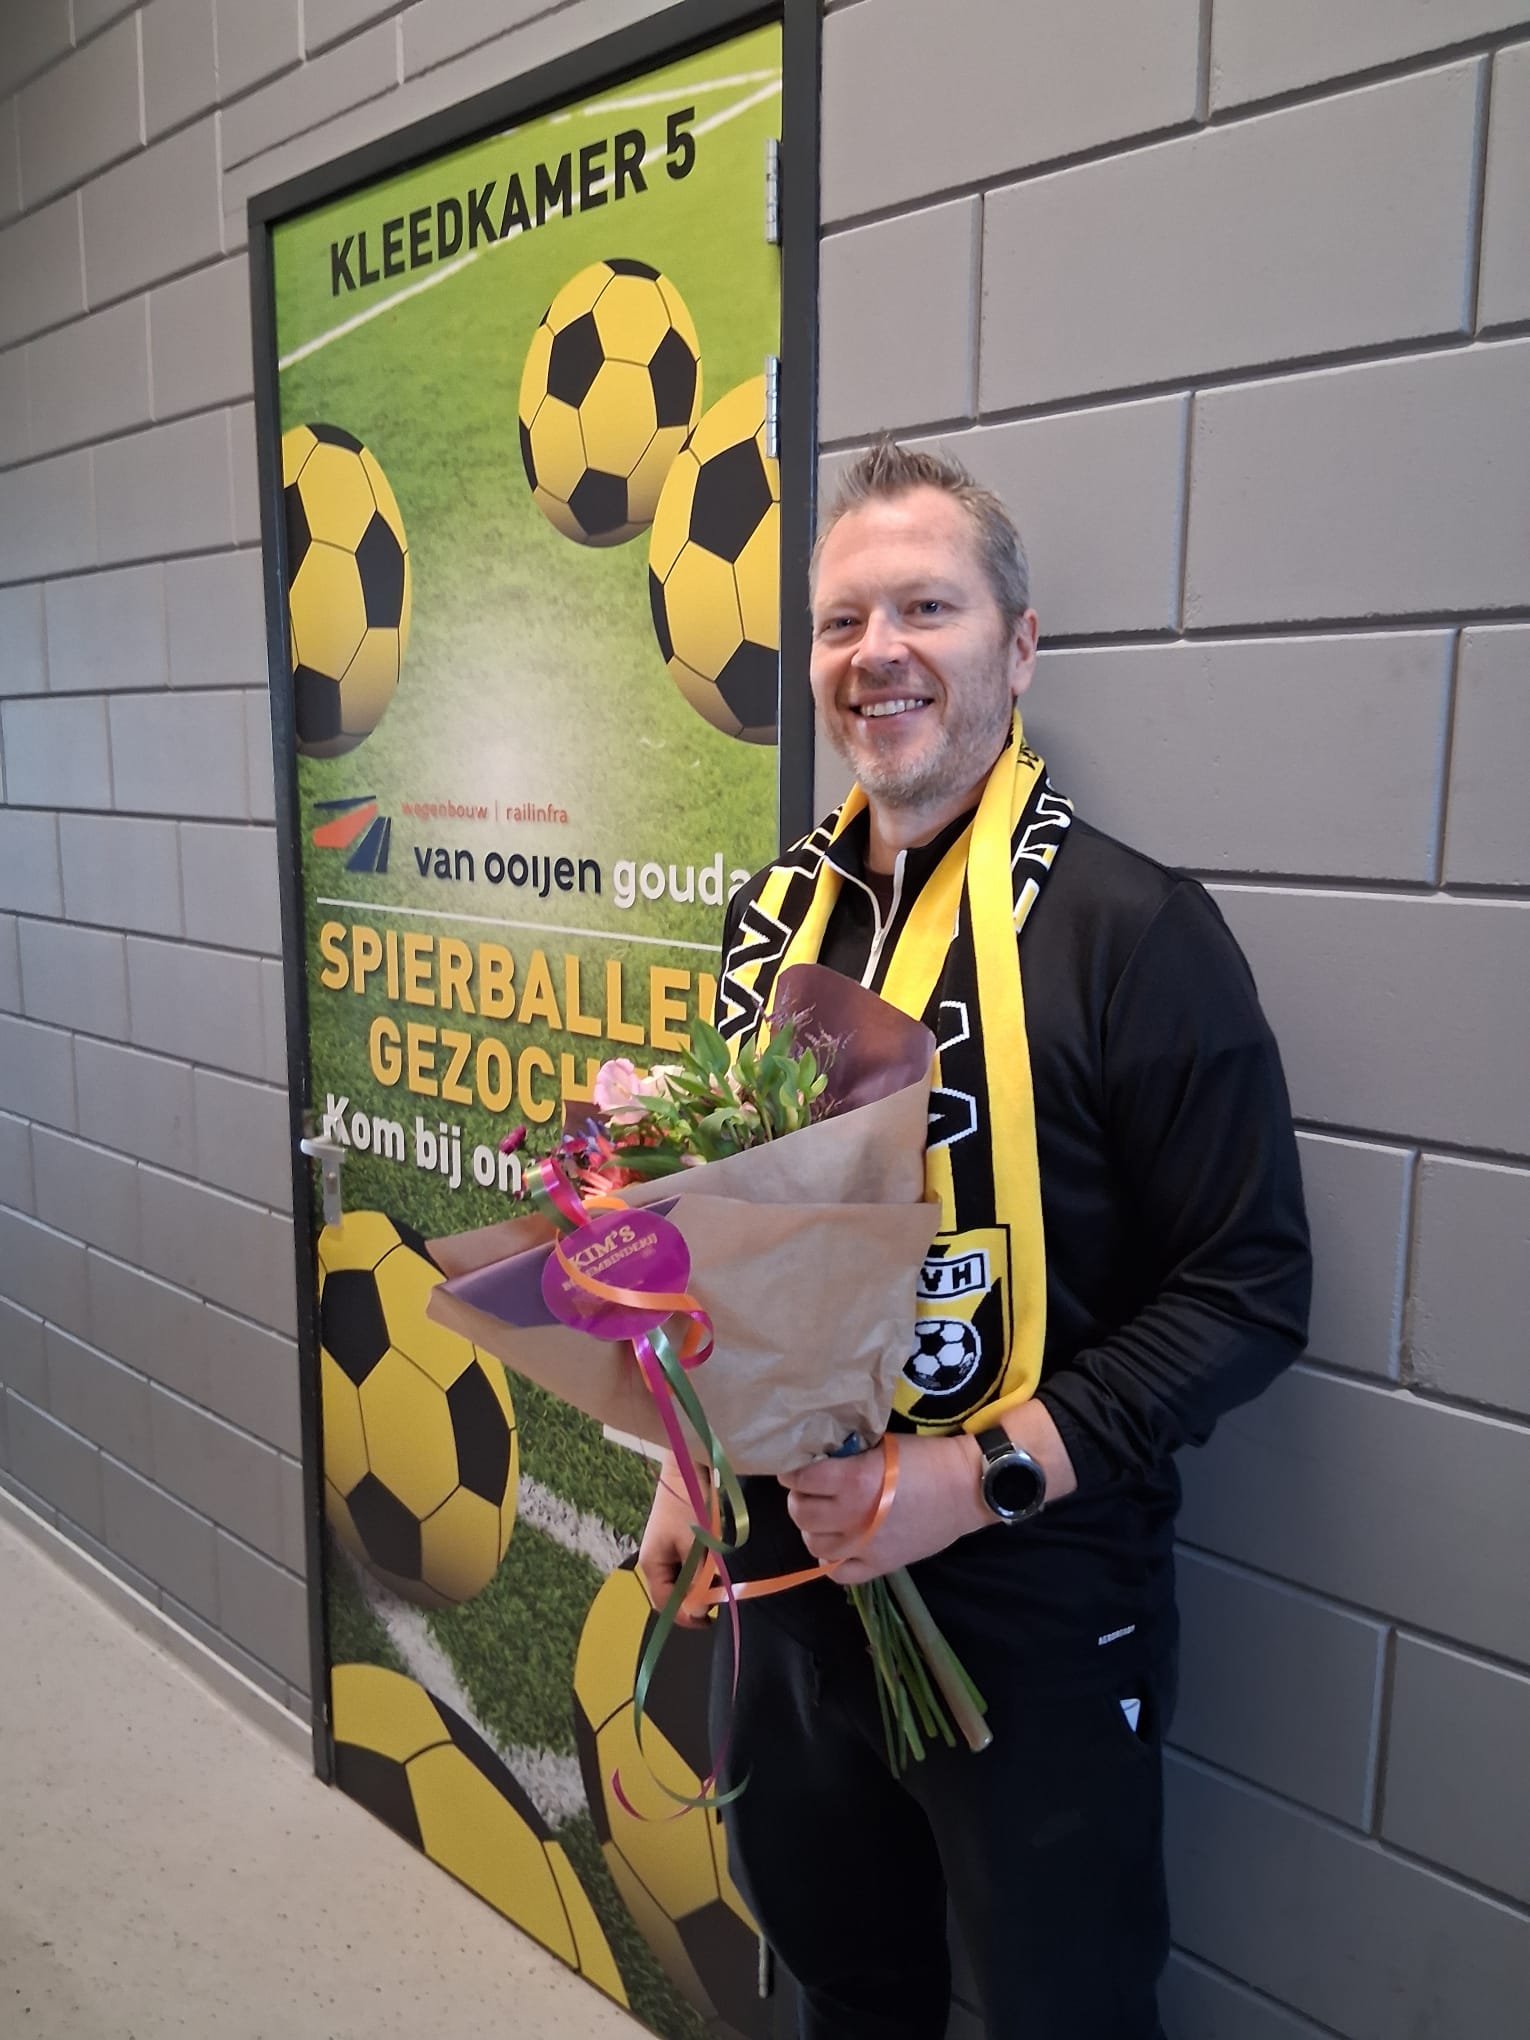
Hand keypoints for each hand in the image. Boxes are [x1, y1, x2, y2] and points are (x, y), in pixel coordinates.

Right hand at [637, 1454, 709, 1628]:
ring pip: (682, 1580)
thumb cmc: (688, 1505)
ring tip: (719, 1579)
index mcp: (652, 1565)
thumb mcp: (694, 1545)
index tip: (710, 1619)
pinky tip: (715, 1563)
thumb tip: (697, 1612)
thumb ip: (696, 1580)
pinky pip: (687, 1565)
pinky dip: (701, 1569)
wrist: (687, 1467)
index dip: (686, 1616)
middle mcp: (655, 1561)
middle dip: (694, 1599)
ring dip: (700, 1584)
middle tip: (718, 1597)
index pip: (665, 1604)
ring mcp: (665, 1551)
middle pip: (673, 1594)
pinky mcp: (676, 1541)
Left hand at [780, 1434, 986, 1585]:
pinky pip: (838, 1573)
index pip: (800, 1479)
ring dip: (812, 1527)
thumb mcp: (882, 1447)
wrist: (964, 1489)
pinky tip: (837, 1544)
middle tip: (808, 1490)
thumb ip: (848, 1458)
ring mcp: (864, 1547)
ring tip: (823, 1516)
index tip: (794, 1469)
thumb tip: (819, 1461)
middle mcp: (852, 1517)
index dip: (793, 1473)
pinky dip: (830, 1559)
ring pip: (813, 1543)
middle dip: (798, 1498)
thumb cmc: (925, 1460)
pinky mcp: (879, 1566)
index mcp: (852, 1481)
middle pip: (800, 1513)